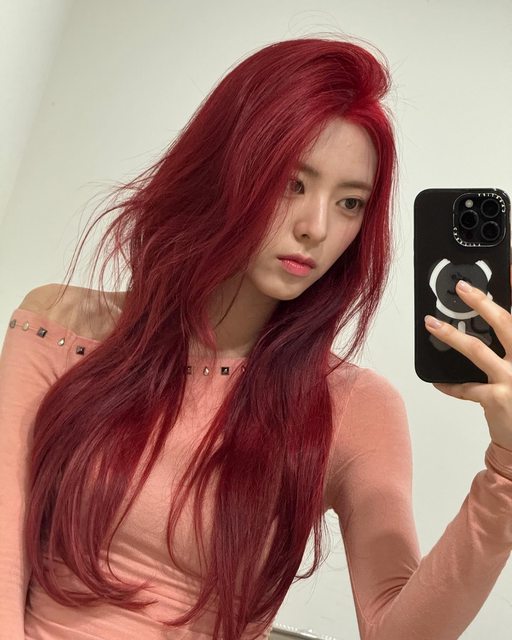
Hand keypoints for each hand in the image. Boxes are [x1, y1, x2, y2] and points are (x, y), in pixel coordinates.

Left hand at [424, 265, 511, 451]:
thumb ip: (508, 343)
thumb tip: (488, 319)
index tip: (510, 266)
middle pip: (506, 323)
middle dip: (482, 302)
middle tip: (462, 287)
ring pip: (478, 351)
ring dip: (451, 335)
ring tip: (431, 324)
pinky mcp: (498, 400)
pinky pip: (466, 388)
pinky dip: (450, 384)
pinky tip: (438, 381)